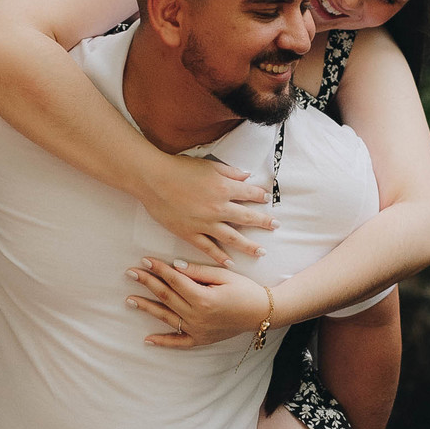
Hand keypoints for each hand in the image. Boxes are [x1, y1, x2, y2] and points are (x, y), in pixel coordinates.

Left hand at [125, 258, 272, 347]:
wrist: (262, 312)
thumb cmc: (245, 290)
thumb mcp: (224, 275)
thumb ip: (198, 272)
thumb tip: (174, 266)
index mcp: (203, 299)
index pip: (175, 280)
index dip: (159, 269)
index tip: (145, 260)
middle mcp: (197, 316)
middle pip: (167, 296)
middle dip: (148, 283)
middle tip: (131, 272)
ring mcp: (198, 330)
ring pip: (167, 317)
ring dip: (147, 307)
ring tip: (129, 300)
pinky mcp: (201, 339)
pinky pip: (178, 342)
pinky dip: (163, 342)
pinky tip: (147, 339)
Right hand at [137, 155, 275, 266]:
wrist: (153, 179)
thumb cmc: (179, 168)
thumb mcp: (208, 165)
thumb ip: (230, 172)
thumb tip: (247, 176)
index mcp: (224, 188)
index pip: (249, 194)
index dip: (259, 196)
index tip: (266, 199)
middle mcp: (219, 208)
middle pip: (247, 218)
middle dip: (263, 222)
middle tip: (275, 226)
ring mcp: (205, 223)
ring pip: (232, 237)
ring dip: (248, 246)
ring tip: (261, 252)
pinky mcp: (190, 233)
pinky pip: (208, 248)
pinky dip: (220, 256)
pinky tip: (230, 263)